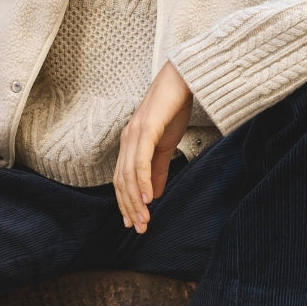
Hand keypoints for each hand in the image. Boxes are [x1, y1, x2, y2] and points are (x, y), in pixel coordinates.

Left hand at [113, 61, 191, 233]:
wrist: (184, 77)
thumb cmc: (174, 106)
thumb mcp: (167, 144)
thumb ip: (158, 168)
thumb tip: (152, 194)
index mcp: (130, 142)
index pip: (122, 179)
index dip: (125, 202)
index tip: (133, 223)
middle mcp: (128, 138)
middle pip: (122, 180)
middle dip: (129, 207)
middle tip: (139, 229)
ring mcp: (135, 133)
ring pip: (129, 174)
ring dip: (136, 200)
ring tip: (144, 219)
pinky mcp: (147, 128)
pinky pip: (141, 160)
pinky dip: (143, 181)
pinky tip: (148, 198)